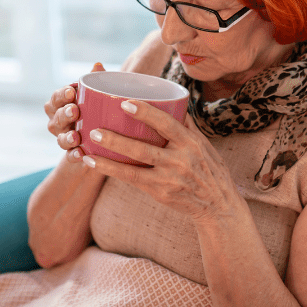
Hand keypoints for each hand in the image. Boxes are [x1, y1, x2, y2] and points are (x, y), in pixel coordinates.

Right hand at [44, 62, 104, 158]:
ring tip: (76, 136)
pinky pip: (69, 157)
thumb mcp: (97, 97)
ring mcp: (64, 139)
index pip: (56, 98)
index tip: (70, 91)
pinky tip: (81, 154)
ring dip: (67, 137)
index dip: (61, 95)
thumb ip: (95, 82)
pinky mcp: (73, 155)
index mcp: (61, 105)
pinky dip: (74, 155)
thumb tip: (98, 65)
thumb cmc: (95, 110)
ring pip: (60, 139)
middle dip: (64, 114)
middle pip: (56, 118)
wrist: (101, 140)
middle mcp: (59, 123)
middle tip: (74, 110)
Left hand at [80, 100, 241, 223]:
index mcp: (191, 143)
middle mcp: (180, 160)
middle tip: (95, 129)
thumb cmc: (209, 169)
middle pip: (144, 148)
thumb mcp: (204, 144)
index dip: (146, 113)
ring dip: (108, 157)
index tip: (125, 102)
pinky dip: (112, 171)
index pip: (167, 124)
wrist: (218, 206)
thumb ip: (186, 125)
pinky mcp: (160, 192)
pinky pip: (132, 180)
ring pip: (134, 167)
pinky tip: (94, 163)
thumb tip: (170, 100)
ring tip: (88, 146)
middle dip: (117, 139)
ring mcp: (169, 178)